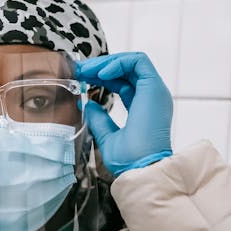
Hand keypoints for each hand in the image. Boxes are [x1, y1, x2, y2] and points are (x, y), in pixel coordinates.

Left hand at [75, 52, 172, 175]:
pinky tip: (99, 74)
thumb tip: (88, 105)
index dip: (99, 77)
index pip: (120, 83)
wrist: (141, 168)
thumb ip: (99, 120)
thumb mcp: (107, 137)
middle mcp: (150, 97)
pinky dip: (118, 63)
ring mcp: (154, 91)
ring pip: (132, 62)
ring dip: (106, 63)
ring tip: (85, 71)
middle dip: (99, 67)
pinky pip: (138, 62)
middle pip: (125, 70)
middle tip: (77, 70)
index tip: (78, 78)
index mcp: (142, 107)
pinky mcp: (154, 87)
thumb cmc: (129, 160)